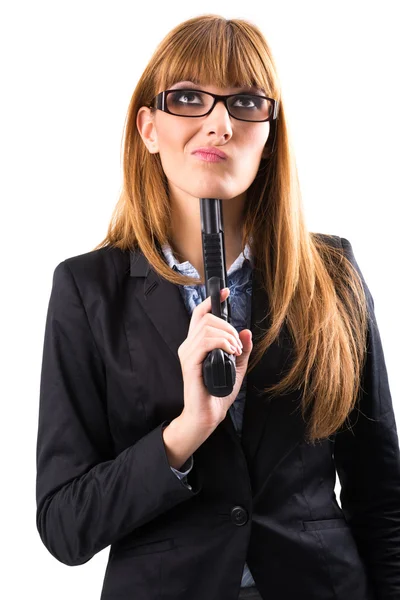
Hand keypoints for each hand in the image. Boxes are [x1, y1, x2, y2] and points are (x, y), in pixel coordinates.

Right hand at [177, 287, 252, 431]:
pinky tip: (231, 352)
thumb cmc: (218, 393)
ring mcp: (188, 354)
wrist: (208, 415)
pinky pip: (206, 342)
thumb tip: (248, 332)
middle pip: (207, 319)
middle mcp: (188, 346)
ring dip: (228, 336)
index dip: (211, 301)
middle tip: (238, 344)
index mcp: (197, 344)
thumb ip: (241, 349)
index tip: (225, 292)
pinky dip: (223, 343)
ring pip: (207, 328)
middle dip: (228, 326)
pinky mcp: (190, 363)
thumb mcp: (236, 367)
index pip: (200, 315)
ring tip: (236, 351)